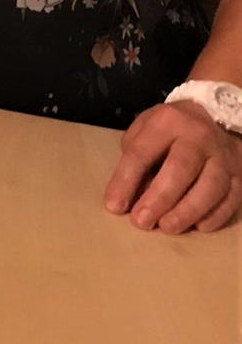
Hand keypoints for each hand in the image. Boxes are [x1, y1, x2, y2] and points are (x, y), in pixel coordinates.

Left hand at [103, 99, 241, 233]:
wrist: (212, 116)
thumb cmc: (169, 129)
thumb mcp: (144, 131)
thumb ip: (135, 159)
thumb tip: (127, 197)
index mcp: (167, 121)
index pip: (142, 153)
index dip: (126, 181)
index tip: (114, 206)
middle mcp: (198, 136)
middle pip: (180, 169)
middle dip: (159, 199)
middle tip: (141, 222)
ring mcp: (222, 155)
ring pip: (210, 186)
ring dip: (187, 211)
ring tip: (167, 227)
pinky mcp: (239, 173)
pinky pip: (231, 198)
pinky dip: (216, 216)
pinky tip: (198, 227)